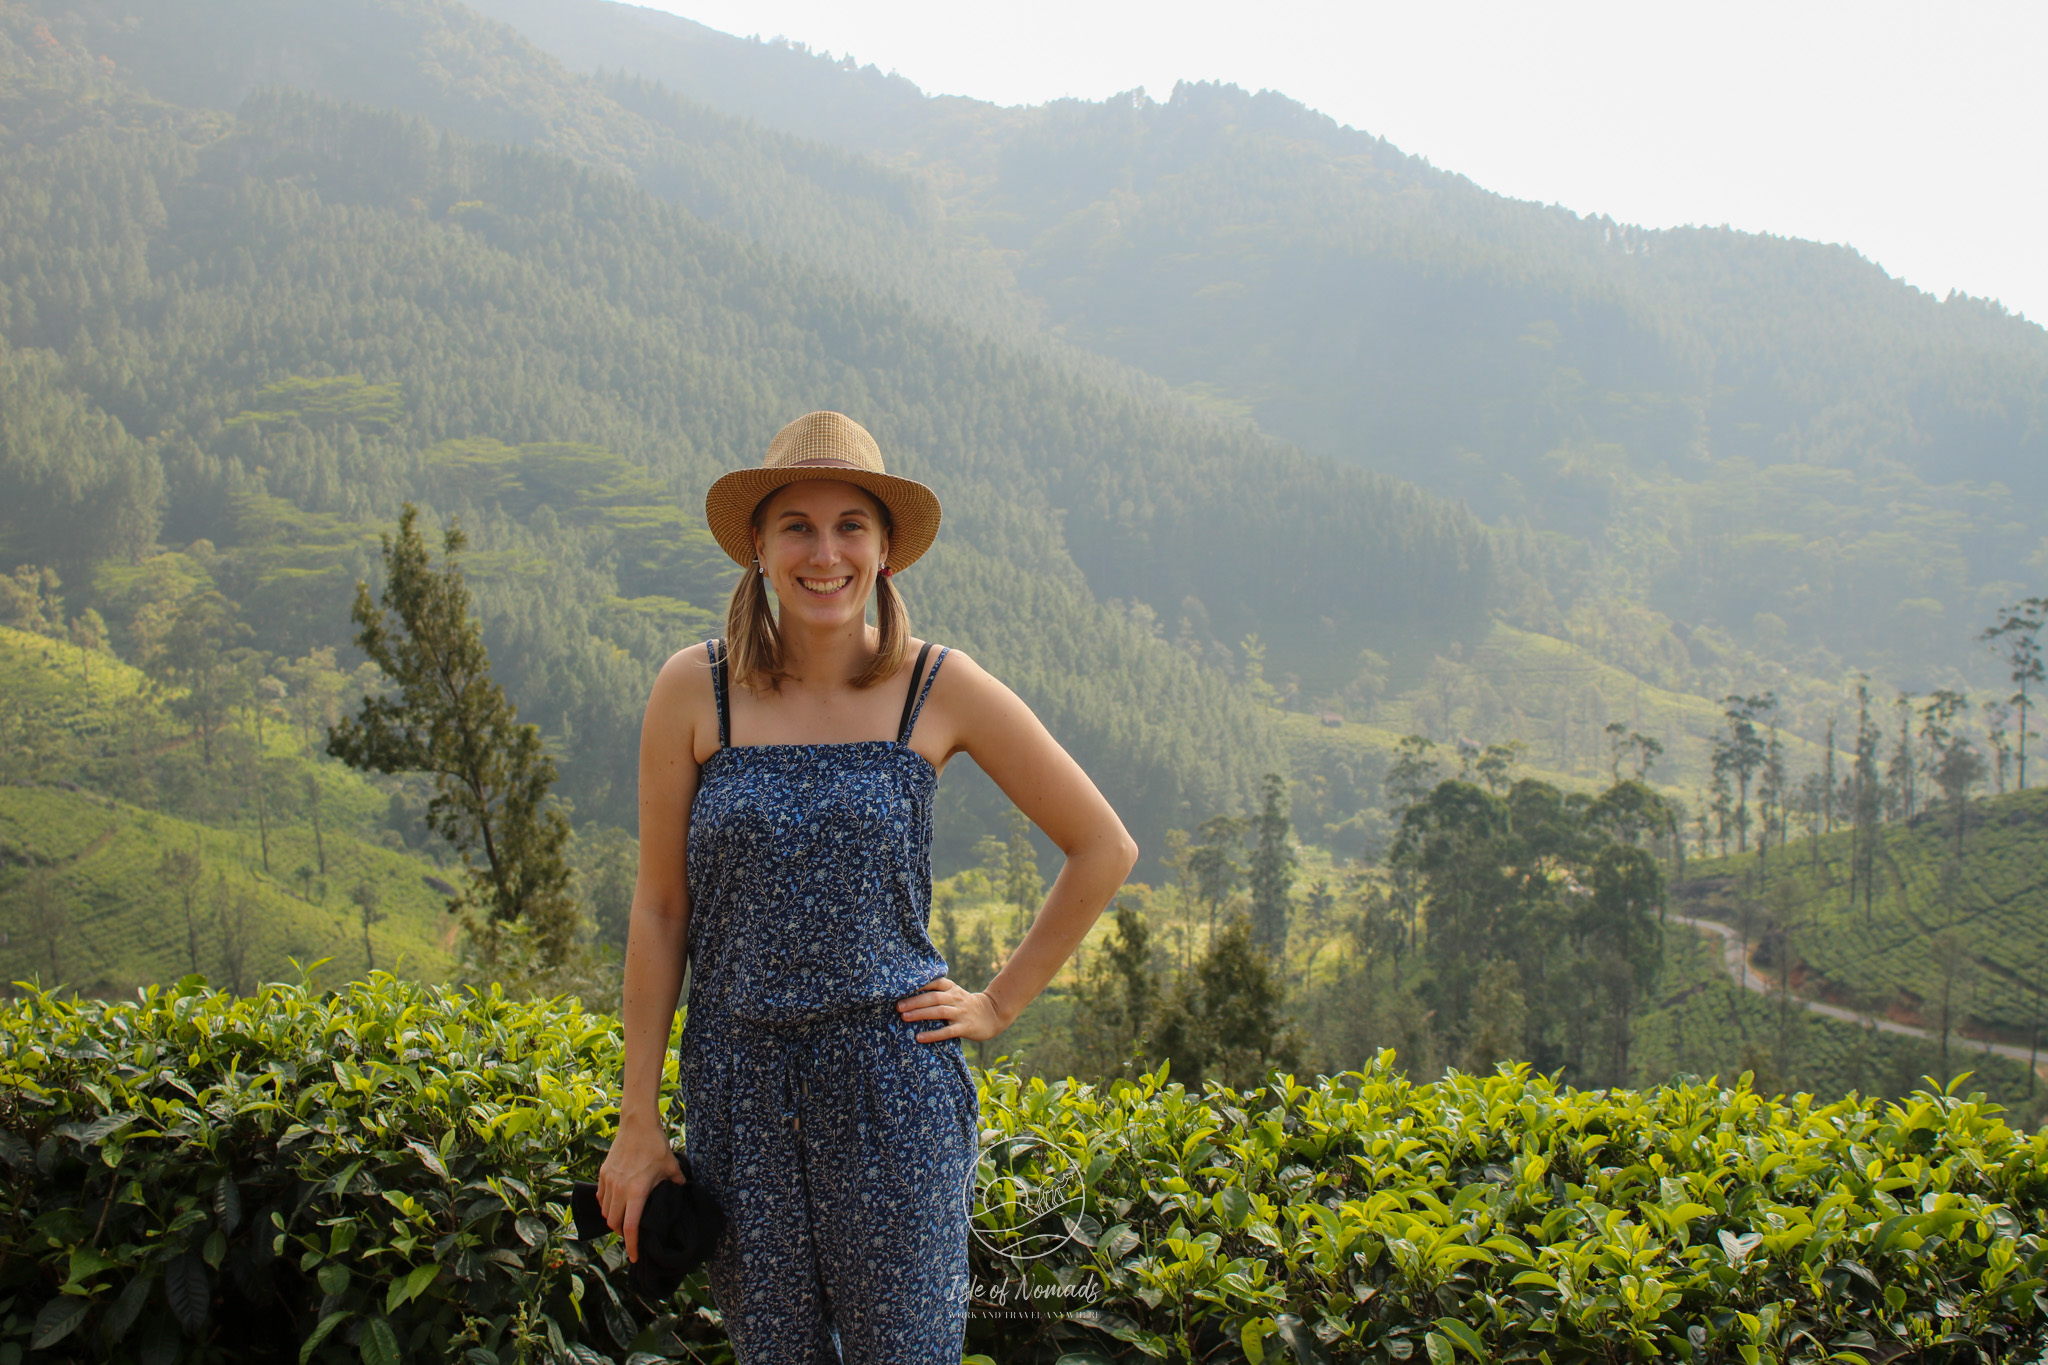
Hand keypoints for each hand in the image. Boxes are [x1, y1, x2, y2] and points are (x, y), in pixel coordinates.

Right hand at [596, 1115, 684, 1263]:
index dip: (632, 1246)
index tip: (634, 1257)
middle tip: (633, 1237)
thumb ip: (677, 1186)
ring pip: (606, 1212)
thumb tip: (682, 1196)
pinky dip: (607, 1207)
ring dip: (614, 1221)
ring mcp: (608, 1182)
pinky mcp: (603, 1174)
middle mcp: (619, 1189)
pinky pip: (601, 1199)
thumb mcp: (672, 1168)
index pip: (631, 1227)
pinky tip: (616, 1206)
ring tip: (625, 1222)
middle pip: (614, 1224)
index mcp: (636, 1192)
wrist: (637, 1125)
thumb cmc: (656, 1146)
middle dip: (623, 1235)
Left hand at [897, 976, 1008, 1041]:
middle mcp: (955, 998)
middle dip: (915, 1001)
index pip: (935, 982)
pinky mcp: (964, 1027)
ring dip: (920, 1014)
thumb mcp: (954, 993)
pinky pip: (947, 1031)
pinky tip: (920, 1037)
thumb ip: (937, 991)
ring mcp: (960, 1013)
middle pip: (933, 998)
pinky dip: (932, 1034)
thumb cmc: (965, 1004)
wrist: (992, 1014)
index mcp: (951, 988)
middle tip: (898, 1006)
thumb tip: (908, 994)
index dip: (919, 984)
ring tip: (904, 1017)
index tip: (903, 987)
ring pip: (939, 1012)